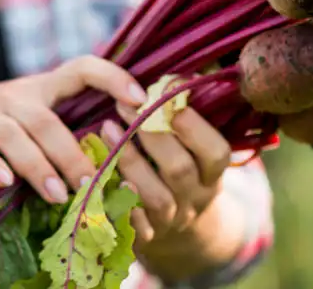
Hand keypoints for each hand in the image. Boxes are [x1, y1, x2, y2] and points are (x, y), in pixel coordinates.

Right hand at [0, 57, 147, 203]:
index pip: (82, 68)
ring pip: (16, 137)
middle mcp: (17, 97)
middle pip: (48, 121)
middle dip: (73, 154)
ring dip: (39, 167)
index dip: (112, 77)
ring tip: (60, 195)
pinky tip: (4, 182)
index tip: (140, 99)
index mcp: (43, 88)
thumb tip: (121, 165)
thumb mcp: (31, 112)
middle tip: (94, 183)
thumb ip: (66, 128)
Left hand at [100, 103, 232, 247]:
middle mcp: (196, 199)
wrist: (180, 229)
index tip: (165, 96)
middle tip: (124, 105)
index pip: (216, 152)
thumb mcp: (193, 146)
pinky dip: (114, 198)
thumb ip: (184, 114)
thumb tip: (174, 74)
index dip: (194, 126)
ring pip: (156, 198)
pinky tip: (96, 171)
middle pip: (180, 170)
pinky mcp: (145, 238)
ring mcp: (171, 221)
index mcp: (212, 173)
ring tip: (105, 129)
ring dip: (130, 162)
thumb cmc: (180, 166)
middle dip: (152, 135)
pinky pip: (130, 222)